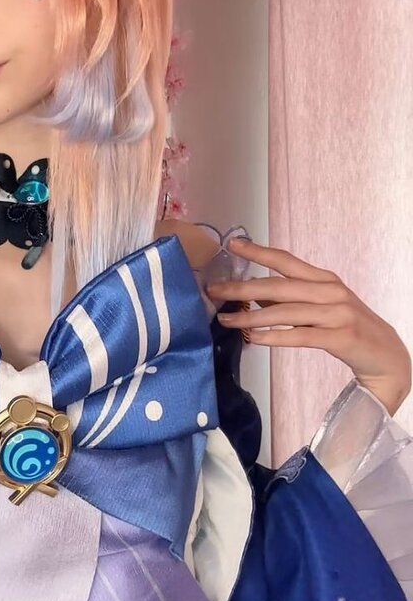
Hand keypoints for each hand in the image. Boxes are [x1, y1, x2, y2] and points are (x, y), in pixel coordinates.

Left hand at [206, 237, 411, 416]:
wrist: (386, 356)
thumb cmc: (347, 328)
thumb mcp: (320, 307)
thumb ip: (290, 300)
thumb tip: (253, 297)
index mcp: (324, 279)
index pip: (287, 260)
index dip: (259, 252)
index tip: (232, 244)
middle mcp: (330, 291)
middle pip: (279, 286)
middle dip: (243, 288)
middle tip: (214, 290)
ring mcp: (337, 314)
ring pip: (285, 312)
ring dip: (251, 317)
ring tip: (226, 320)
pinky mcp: (340, 338)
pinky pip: (301, 336)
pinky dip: (275, 337)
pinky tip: (254, 339)